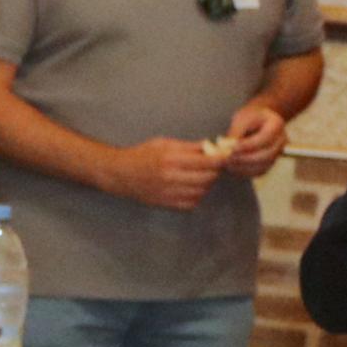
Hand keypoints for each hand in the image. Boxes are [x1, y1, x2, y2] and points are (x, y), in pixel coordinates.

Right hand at [105, 135, 223, 211]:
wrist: (120, 174)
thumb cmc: (142, 155)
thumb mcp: (164, 143)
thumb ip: (189, 147)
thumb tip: (212, 147)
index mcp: (171, 159)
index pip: (207, 161)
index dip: (221, 159)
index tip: (225, 156)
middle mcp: (171, 177)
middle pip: (208, 177)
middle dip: (216, 171)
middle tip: (215, 165)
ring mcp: (169, 192)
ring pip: (202, 191)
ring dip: (207, 183)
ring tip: (202, 175)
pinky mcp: (167, 203)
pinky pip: (192, 203)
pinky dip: (197, 195)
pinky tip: (192, 187)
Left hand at [215, 101, 289, 178]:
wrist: (258, 121)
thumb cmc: (249, 117)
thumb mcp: (241, 118)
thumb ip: (235, 133)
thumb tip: (225, 148)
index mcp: (277, 124)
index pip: (264, 139)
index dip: (247, 146)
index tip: (231, 148)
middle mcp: (281, 141)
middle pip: (266, 155)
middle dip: (244, 158)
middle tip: (227, 158)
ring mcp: (277, 153)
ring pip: (262, 166)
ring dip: (242, 167)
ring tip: (226, 162)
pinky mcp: (270, 163)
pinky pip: (258, 172)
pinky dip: (244, 171)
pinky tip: (231, 166)